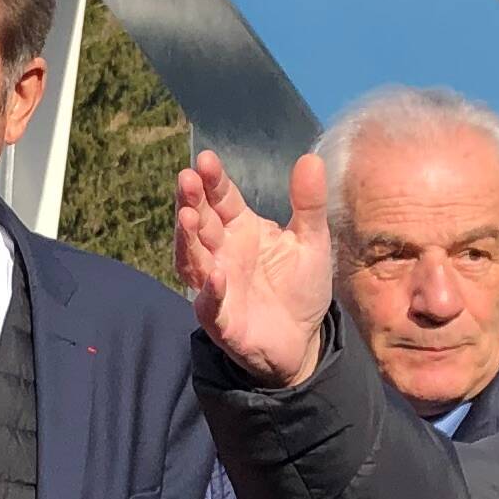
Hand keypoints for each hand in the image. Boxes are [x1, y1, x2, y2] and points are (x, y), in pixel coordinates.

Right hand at [175, 150, 334, 386]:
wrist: (303, 339)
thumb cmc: (300, 286)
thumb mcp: (312, 241)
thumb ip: (309, 203)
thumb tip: (312, 158)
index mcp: (240, 228)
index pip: (221, 198)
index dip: (212, 180)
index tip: (205, 160)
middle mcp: (221, 253)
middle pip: (200, 222)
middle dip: (191, 201)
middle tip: (186, 179)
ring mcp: (216, 286)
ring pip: (193, 259)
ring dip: (188, 239)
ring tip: (188, 217)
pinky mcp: (221, 320)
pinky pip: (211, 304)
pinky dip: (211, 290)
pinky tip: (216, 275)